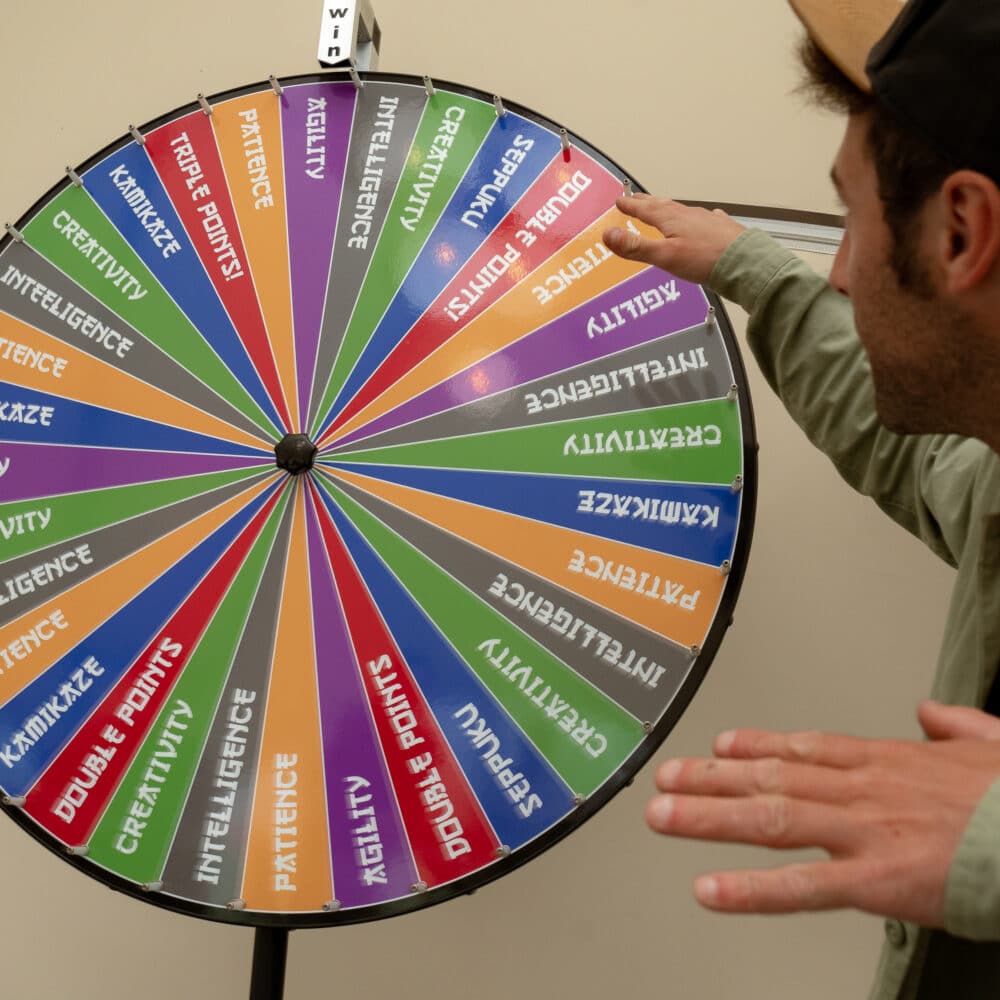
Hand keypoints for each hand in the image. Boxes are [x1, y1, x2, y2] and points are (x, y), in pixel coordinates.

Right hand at [603, 194, 745, 284]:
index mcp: (672, 219)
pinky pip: (705, 220)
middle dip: (648, 202)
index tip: (620, 201)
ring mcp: (707, 221)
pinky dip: (698, 219)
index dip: (631, 206)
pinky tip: (704, 219)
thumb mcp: (664, 256)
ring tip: (664, 209)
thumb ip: (635, 247)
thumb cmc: (705, 260)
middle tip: (637, 198)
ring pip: (683, 211)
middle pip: (663, 206)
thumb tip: (608, 234)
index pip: (645, 209)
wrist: (745, 264)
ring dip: (670, 210)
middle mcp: (689, 215)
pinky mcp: (723, 230)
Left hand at [646, 700, 999, 925]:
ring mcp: (863, 831)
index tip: (719, 743)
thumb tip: (930, 711)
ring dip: (707, 817)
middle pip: (769, 777)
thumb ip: (952, 727)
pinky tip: (710, 890)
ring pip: (769, 818)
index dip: (755, 744)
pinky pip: (800, 886)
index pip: (804, 747)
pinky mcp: (877, 880)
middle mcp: (862, 788)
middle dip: (709, 778)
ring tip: (661, 816)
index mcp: (886, 760)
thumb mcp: (991, 747)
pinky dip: (750, 889)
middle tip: (662, 778)